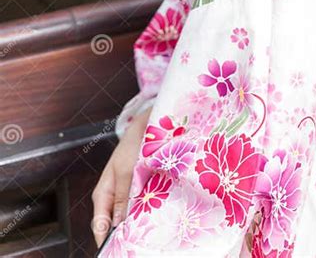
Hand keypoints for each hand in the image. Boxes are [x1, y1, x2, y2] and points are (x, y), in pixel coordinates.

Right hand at [91, 106, 151, 247]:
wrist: (150, 125)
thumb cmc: (133, 144)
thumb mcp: (126, 170)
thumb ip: (122, 197)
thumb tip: (117, 224)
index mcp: (103, 193)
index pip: (99, 225)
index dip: (107, 241)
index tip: (118, 251)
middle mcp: (114, 197)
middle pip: (116, 225)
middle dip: (126, 234)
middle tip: (139, 243)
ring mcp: (128, 194)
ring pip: (130, 218)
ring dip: (140, 224)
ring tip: (151, 231)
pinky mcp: (141, 190)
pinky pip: (142, 208)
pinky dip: (149, 213)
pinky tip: (160, 217)